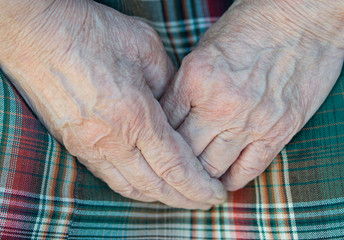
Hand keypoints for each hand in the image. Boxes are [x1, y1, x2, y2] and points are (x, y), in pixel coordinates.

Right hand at [0, 0, 225, 208]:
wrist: (36, 33)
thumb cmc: (91, 33)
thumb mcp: (145, 48)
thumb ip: (167, 83)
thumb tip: (175, 106)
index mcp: (135, 116)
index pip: (175, 167)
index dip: (199, 187)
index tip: (215, 195)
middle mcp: (112, 140)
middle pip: (156, 186)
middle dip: (184, 199)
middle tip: (204, 202)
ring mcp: (89, 146)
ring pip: (131, 188)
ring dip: (159, 197)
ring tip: (179, 196)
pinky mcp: (74, 144)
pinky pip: (109, 177)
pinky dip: (133, 186)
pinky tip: (145, 183)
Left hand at [161, 0, 343, 190]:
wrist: (303, 19)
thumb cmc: (252, 26)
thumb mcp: (206, 48)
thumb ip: (187, 84)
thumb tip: (170, 114)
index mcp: (196, 78)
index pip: (164, 124)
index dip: (159, 139)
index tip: (160, 147)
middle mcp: (219, 105)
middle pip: (184, 152)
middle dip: (174, 164)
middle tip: (171, 170)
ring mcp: (249, 122)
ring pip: (211, 168)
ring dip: (201, 177)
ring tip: (196, 179)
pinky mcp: (277, 132)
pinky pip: (247, 170)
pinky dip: (231, 180)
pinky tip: (224, 178)